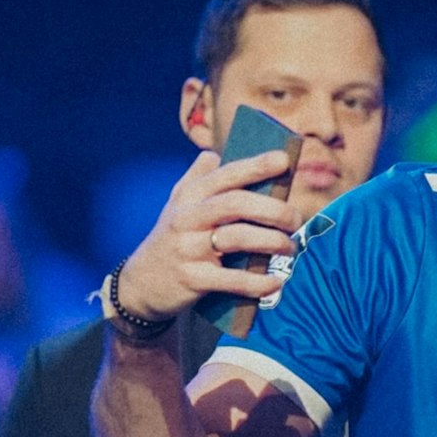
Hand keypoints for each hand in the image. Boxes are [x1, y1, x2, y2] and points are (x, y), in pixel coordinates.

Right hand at [115, 150, 303, 320]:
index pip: (225, 175)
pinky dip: (258, 282)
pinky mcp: (193, 279)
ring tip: (290, 248)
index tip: (284, 160)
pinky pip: (232, 280)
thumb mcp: (178, 205)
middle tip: (296, 219)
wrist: (141, 283)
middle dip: (274, 209)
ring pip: (237, 238)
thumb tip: (214, 153)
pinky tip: (277, 282)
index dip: (255, 166)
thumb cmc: (172, 238)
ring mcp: (188, 249)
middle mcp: (187, 218)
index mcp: (189, 196)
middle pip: (236, 204)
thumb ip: (198, 179)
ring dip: (273, 242)